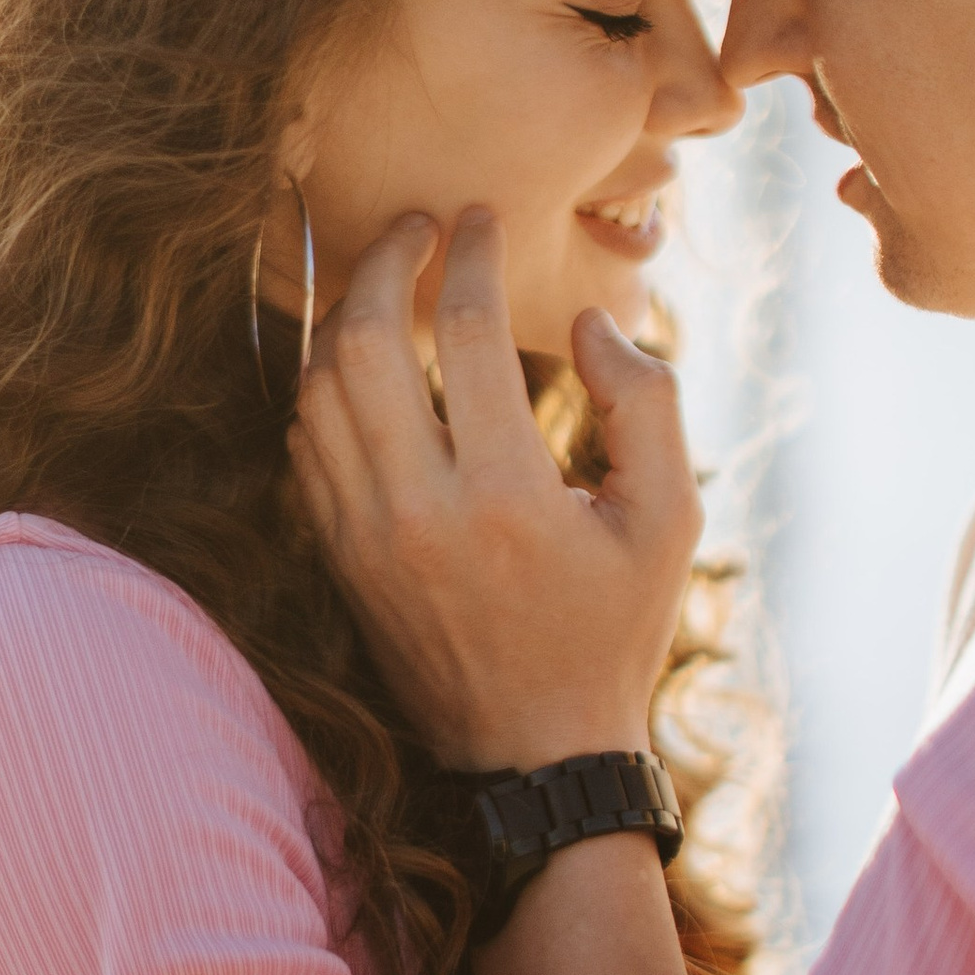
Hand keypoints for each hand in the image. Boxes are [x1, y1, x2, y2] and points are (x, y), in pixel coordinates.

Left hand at [291, 208, 702, 769]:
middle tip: (417, 227)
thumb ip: (647, 405)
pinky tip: (362, 366)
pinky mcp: (338, 558)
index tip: (480, 219)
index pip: (463, 329)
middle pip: (360, 341)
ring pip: (315, 389)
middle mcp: (418, 511)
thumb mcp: (670, 521)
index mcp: (507, 494)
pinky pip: (304, 445)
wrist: (535, 755)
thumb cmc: (613, 631)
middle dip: (383, 261)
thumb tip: (588, 324)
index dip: (469, 254)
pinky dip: (322, 388)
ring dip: (342, 318)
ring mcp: (363, 537)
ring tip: (385, 283)